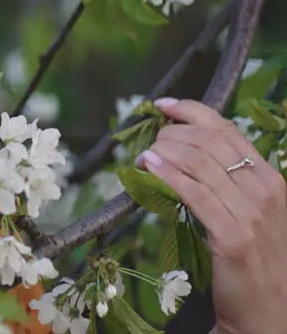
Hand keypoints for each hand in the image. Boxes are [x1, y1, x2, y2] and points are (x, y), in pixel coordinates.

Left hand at [135, 97, 286, 333]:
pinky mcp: (234, 236)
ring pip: (199, 162)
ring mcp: (252, 212)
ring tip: (144, 154)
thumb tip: (183, 151)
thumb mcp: (247, 211)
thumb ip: (225, 182)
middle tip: (149, 141)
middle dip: (171, 133)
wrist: (267, 308)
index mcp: (270, 178)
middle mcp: (265, 190)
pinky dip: (167, 175)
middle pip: (209, 141)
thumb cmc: (252, 258)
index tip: (161, 106)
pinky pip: (194, 193)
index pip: (228, 130)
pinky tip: (149, 168)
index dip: (191, 111)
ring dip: (163, 150)